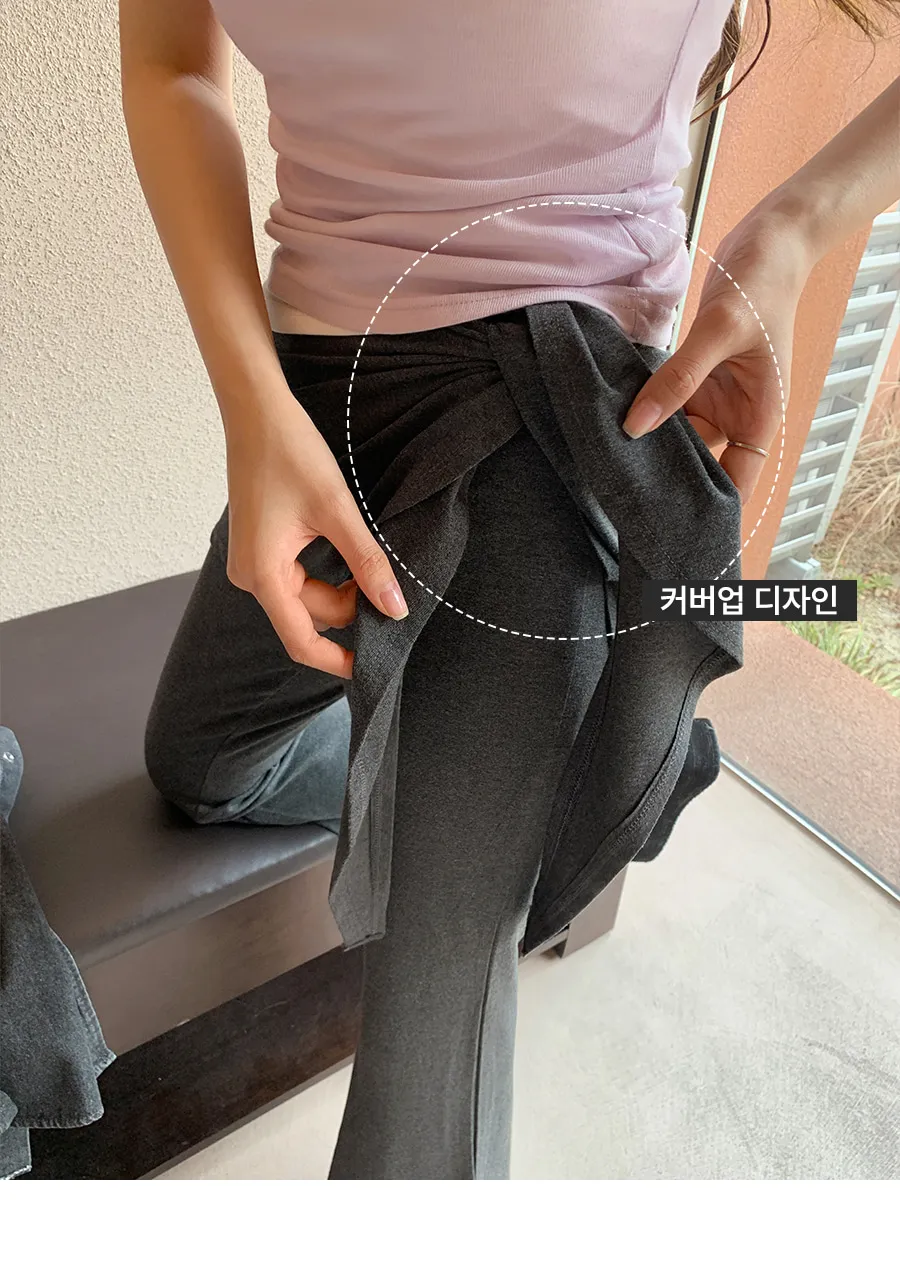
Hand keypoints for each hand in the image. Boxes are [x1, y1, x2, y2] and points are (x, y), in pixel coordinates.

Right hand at [223, 393, 408, 678]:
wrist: (256, 411)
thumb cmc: (290, 453)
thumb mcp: (338, 511)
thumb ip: (367, 563)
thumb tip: (395, 608)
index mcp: (263, 576)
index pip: (302, 642)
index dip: (339, 661)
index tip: (373, 668)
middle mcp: (252, 576)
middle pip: (311, 617)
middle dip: (351, 609)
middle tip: (392, 589)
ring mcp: (255, 562)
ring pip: (308, 597)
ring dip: (342, 588)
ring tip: (374, 566)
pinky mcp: (262, 548)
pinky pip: (299, 577)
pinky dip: (329, 573)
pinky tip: (353, 554)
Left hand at [623, 206, 815, 503]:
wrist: (768, 241)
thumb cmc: (760, 285)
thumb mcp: (718, 332)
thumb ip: (677, 379)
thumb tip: (635, 425)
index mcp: (759, 419)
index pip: (735, 482)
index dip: (706, 507)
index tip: (667, 523)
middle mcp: (736, 417)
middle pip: (698, 463)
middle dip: (664, 476)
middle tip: (620, 495)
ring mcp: (713, 398)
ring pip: (675, 434)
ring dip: (647, 442)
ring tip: (606, 461)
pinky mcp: (693, 378)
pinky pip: (663, 404)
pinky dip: (643, 411)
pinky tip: (610, 420)